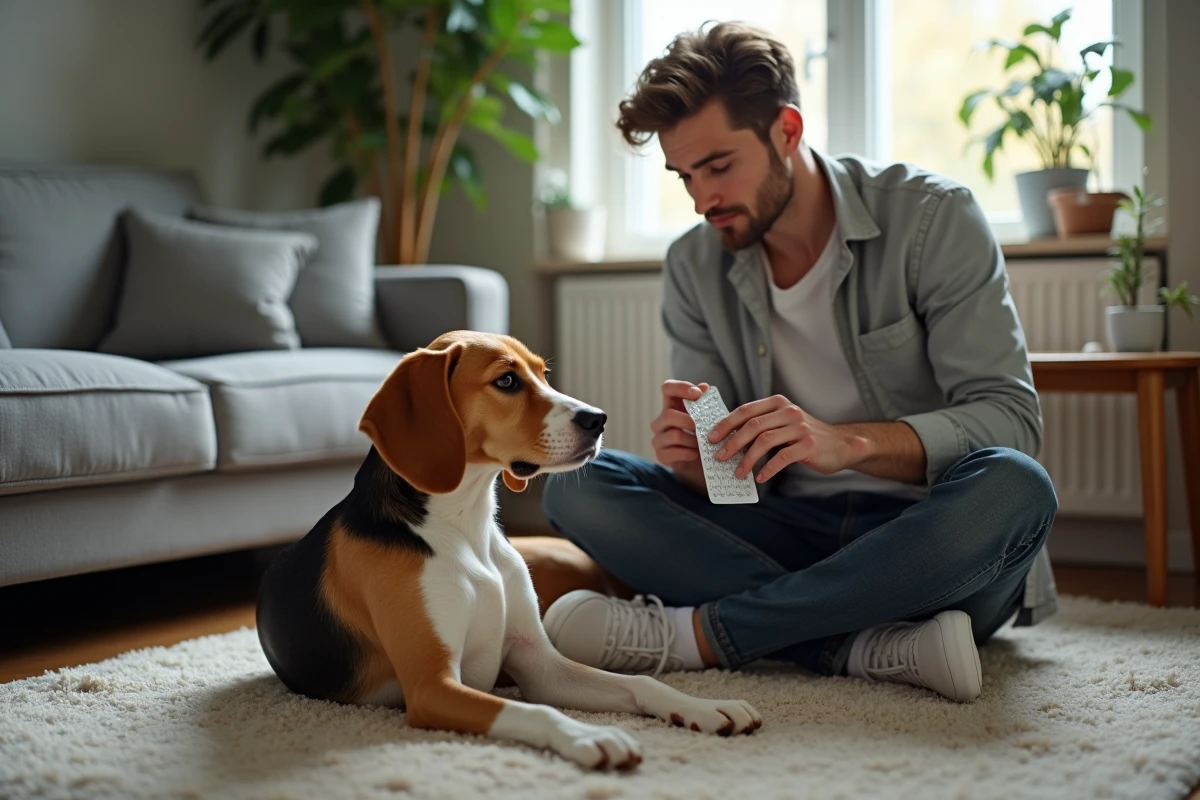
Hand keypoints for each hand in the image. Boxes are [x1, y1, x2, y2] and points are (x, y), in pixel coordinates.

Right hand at [650, 380, 709, 492]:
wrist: (699, 461)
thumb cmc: (701, 435)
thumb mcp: (705, 417)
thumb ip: (704, 403)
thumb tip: (705, 387)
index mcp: (671, 406)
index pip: (667, 388)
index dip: (681, 387)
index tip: (697, 394)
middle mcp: (660, 421)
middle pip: (669, 415)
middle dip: (690, 421)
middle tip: (705, 428)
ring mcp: (658, 439)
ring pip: (674, 435)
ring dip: (693, 440)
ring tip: (704, 443)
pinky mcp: (661, 455)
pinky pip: (675, 452)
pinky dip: (689, 453)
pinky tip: (697, 454)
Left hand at [707, 395, 871, 481]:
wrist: (840, 445)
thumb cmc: (804, 437)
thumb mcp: (782, 424)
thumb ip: (761, 426)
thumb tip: (728, 439)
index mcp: (778, 403)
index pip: (746, 411)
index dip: (726, 424)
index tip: (711, 437)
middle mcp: (788, 411)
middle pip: (752, 426)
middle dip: (732, 443)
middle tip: (719, 457)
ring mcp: (800, 427)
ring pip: (764, 441)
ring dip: (747, 459)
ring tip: (738, 472)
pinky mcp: (808, 445)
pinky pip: (782, 457)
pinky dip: (768, 469)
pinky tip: (760, 478)